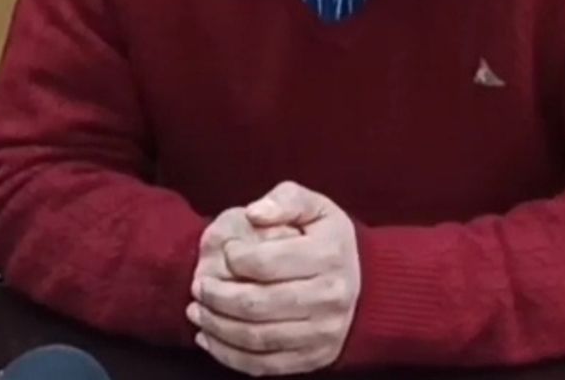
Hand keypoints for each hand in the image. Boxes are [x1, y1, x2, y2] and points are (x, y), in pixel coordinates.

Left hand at [188, 182, 360, 375]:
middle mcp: (330, 297)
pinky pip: (263, 364)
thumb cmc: (329, 239)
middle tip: (198, 287)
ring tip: (196, 311)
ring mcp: (322, 333)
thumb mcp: (316, 206)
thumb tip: (253, 213)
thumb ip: (285, 200)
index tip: (226, 250)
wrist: (368, 285)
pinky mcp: (313, 358)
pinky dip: (229, 355)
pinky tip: (209, 339)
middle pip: (258, 305)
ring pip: (256, 338)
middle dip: (217, 297)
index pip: (267, 263)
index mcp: (329, 255)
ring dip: (217, 327)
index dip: (236, 258)